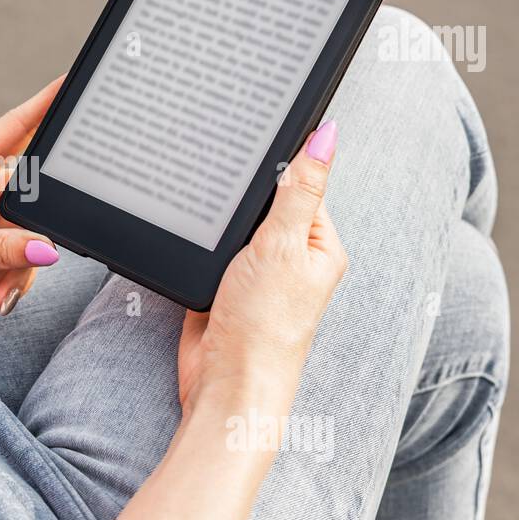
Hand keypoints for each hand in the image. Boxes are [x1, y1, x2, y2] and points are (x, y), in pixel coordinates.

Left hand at [0, 76, 67, 333]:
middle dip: (30, 241)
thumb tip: (48, 250)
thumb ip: (2, 250)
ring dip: (15, 271)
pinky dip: (6, 280)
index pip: (11, 130)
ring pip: (24, 237)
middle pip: (28, 203)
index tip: (71, 84)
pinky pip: (11, 257)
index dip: (43, 106)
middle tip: (21, 270)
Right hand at [177, 121, 347, 425]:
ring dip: (217, 223)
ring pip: (232, 226)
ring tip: (208, 226)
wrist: (225, 382)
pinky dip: (200, 244)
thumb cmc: (265, 325)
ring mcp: (256, 273)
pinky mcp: (223, 287)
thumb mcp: (283, 244)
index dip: (276, 166)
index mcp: (320, 245)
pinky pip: (210, 250)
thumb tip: (326, 136)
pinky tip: (192, 242)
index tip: (250, 147)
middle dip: (240, 198)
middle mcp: (292, 258)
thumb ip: (299, 189)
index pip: (301, 184)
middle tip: (221, 192)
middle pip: (263, 203)